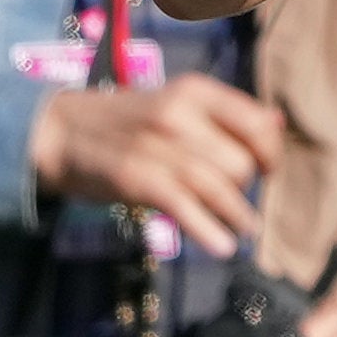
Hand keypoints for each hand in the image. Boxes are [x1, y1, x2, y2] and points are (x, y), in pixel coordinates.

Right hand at [27, 71, 283, 242]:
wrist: (58, 131)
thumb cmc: (125, 123)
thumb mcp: (174, 104)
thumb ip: (223, 115)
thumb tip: (277, 122)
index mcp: (193, 90)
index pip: (256, 122)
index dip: (269, 152)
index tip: (267, 170)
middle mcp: (179, 112)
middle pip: (238, 162)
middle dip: (243, 186)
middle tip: (233, 198)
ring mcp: (156, 145)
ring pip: (218, 186)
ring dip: (237, 216)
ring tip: (244, 232)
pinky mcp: (136, 176)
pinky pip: (185, 205)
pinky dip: (208, 230)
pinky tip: (221, 246)